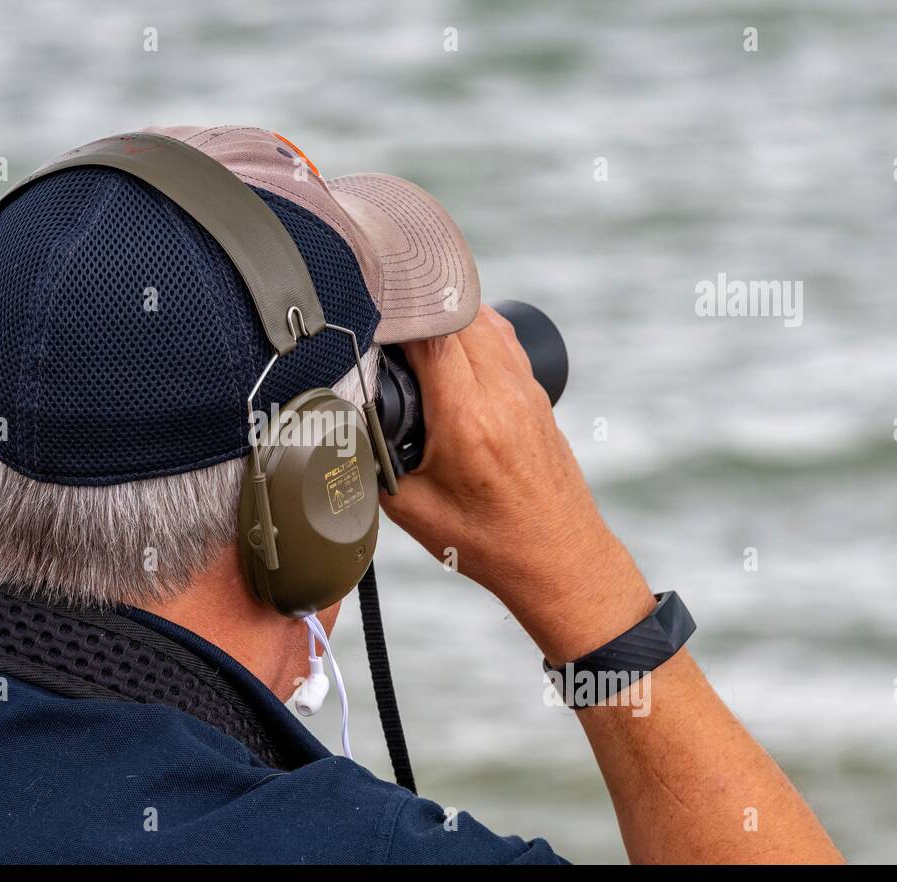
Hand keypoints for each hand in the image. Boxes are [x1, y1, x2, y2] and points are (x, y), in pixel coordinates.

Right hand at [379, 304, 655, 662]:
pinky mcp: (536, 392)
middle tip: (380, 319)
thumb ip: (373, 460)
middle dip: (415, 308)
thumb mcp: (410, 508)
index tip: (365, 309)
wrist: (558, 558)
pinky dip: (471, 328)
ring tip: (410, 328)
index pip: (430, 331)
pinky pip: (501, 337)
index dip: (394, 310)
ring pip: (482, 317)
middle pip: (456, 311)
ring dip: (444, 313)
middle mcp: (502, 394)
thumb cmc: (488, 541)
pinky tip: (448, 343)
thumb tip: (339, 425)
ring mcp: (525, 389)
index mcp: (467, 419)